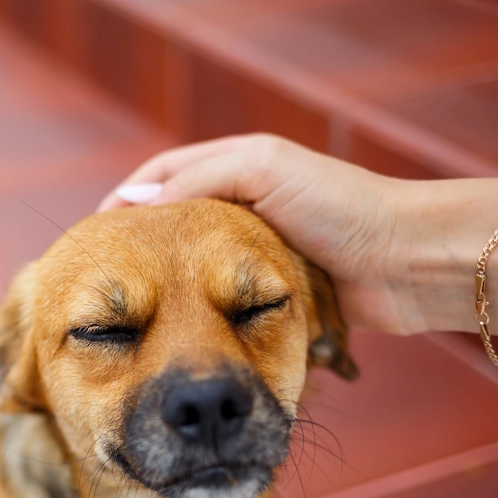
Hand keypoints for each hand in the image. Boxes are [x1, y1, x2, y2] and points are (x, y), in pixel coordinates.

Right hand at [98, 134, 422, 335]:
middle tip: (103, 278)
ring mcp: (256, 252)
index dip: (123, 202)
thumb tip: (136, 205)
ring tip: (130, 310)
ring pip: (192, 266)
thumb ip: (199, 178)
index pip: (160, 176)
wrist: (405, 262)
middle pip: (171, 224)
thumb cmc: (340, 207)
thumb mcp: (264, 170)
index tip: (92, 235)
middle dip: (136, 247)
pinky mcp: (272, 294)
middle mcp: (242, 206)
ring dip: (164, 283)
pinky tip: (176, 329)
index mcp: (236, 168)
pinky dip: (196, 310)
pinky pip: (220, 301)